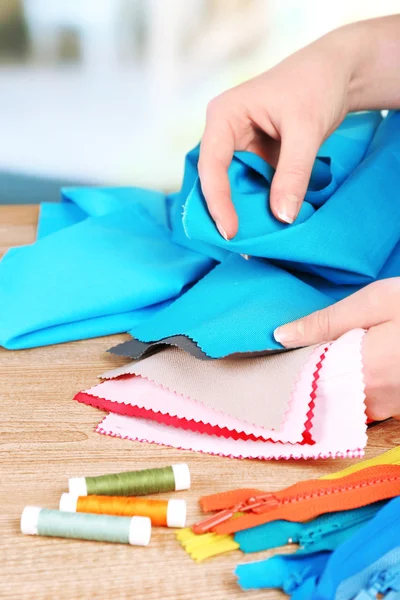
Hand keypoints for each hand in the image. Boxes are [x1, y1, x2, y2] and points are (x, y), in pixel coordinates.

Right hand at [198, 16, 399, 238]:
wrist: (336, 72)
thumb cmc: (316, 85)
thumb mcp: (306, 129)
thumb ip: (292, 173)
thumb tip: (282, 217)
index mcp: (223, 115)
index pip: (211, 165)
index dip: (217, 201)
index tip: (231, 231)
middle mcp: (224, 132)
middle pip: (214, 179)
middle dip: (223, 211)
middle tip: (237, 244)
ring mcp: (238, 146)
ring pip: (231, 186)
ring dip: (241, 211)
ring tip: (250, 243)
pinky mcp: (254, 157)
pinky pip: (250, 186)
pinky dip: (257, 204)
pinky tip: (266, 224)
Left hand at [274, 279, 399, 420]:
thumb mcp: (376, 302)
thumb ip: (327, 322)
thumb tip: (281, 335)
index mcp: (363, 372)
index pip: (303, 381)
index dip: (282, 369)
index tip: (262, 360)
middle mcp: (374, 401)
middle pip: (319, 394)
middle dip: (301, 378)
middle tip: (283, 357)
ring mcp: (391, 409)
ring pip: (340, 402)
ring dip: (323, 384)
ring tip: (312, 357)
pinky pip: (363, 404)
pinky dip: (348, 389)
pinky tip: (345, 367)